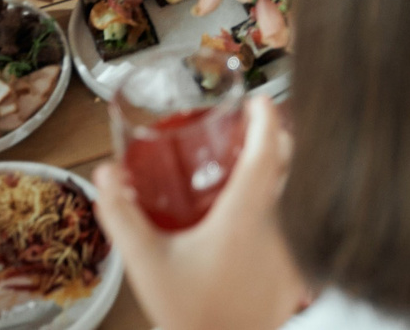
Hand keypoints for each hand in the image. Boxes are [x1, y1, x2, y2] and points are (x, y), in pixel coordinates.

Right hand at [93, 95, 305, 329]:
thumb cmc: (193, 316)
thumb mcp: (148, 264)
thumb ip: (123, 216)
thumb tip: (106, 173)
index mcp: (245, 214)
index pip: (267, 149)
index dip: (265, 118)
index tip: (258, 101)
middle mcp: (279, 224)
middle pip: (292, 162)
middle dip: (278, 137)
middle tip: (256, 127)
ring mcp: (295, 247)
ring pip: (301, 190)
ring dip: (285, 170)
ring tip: (257, 163)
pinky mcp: (300, 269)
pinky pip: (303, 221)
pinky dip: (290, 203)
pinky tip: (266, 212)